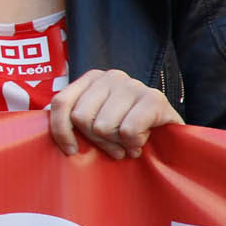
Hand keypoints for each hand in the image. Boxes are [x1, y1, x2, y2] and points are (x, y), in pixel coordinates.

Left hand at [47, 68, 180, 158]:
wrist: (172, 134)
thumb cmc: (128, 129)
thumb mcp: (97, 120)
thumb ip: (75, 118)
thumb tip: (53, 128)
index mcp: (92, 78)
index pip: (61, 103)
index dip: (61, 131)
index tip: (70, 150)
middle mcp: (111, 76)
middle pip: (82, 118)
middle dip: (98, 140)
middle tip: (115, 145)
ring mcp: (133, 84)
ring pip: (103, 127)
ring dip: (118, 143)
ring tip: (130, 141)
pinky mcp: (154, 98)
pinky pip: (127, 131)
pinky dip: (134, 143)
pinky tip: (143, 139)